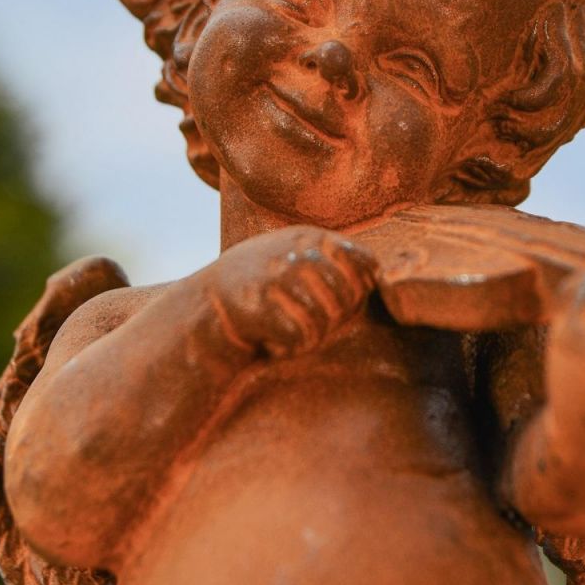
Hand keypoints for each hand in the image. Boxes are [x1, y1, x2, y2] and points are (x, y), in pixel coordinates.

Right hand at [205, 227, 377, 359]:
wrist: (205, 308)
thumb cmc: (262, 288)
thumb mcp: (296, 260)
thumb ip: (335, 260)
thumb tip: (379, 272)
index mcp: (309, 237)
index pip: (362, 263)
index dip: (356, 291)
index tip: (335, 303)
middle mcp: (294, 251)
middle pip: (345, 298)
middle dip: (330, 319)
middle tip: (300, 320)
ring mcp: (275, 276)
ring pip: (322, 321)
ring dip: (306, 336)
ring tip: (282, 326)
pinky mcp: (257, 304)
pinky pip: (298, 337)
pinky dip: (286, 347)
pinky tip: (269, 339)